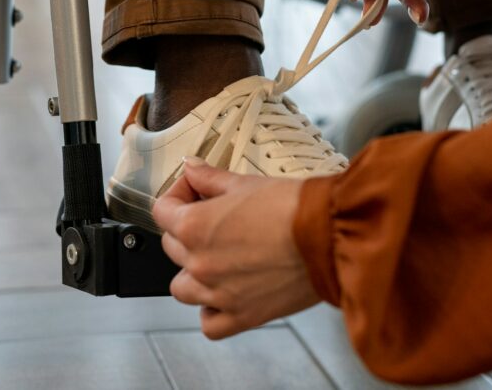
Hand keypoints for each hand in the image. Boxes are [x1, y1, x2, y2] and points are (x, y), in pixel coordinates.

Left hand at [152, 159, 319, 338]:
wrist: (330, 238)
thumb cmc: (294, 210)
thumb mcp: (245, 183)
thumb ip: (209, 178)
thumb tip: (191, 169)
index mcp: (194, 228)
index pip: (161, 211)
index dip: (177, 195)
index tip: (193, 192)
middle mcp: (199, 264)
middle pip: (171, 247)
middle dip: (187, 229)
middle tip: (213, 218)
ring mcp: (217, 294)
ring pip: (182, 288)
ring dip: (193, 272)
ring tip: (218, 257)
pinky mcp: (242, 316)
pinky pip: (209, 324)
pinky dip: (212, 311)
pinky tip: (224, 292)